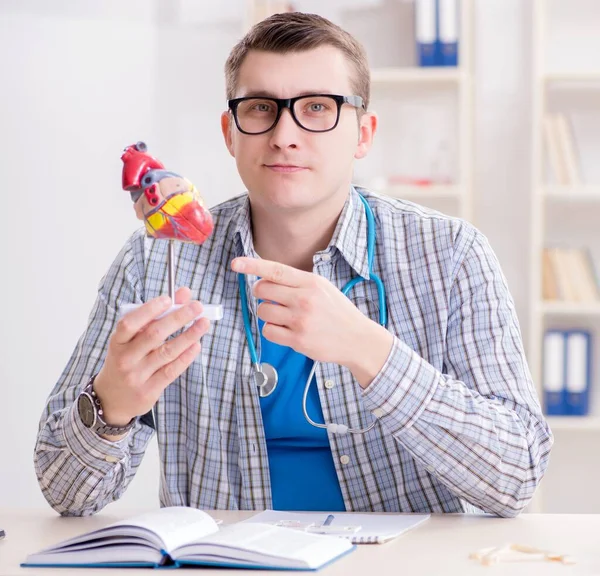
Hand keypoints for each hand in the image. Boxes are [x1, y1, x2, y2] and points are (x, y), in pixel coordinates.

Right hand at [93, 287, 209, 427]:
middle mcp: (125, 359)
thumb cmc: (126, 360)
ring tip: (204, 323)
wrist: (111, 399)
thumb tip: (183, 294)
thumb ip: (155, 316)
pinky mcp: (149, 390)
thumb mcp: (131, 340)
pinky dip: (186, 357)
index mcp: (117, 342)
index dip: (149, 309)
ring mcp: (136, 376)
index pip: (130, 323)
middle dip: (178, 318)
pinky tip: (197, 344)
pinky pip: (171, 371)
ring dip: (188, 336)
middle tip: (197, 307)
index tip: (169, 298)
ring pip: (166, 352)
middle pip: (153, 335)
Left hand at [231, 257, 392, 386]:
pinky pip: (268, 331)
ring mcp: (300, 320)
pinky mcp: (298, 340)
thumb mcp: (323, 288)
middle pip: (262, 290)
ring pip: (263, 311)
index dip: (252, 266)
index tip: (235, 264)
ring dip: (268, 314)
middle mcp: (304, 299)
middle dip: (262, 294)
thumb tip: (267, 278)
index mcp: (311, 282)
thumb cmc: (337, 312)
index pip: (275, 270)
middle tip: (274, 299)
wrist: (357, 338)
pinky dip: (272, 330)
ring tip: (285, 317)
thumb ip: (297, 282)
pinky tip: (286, 331)